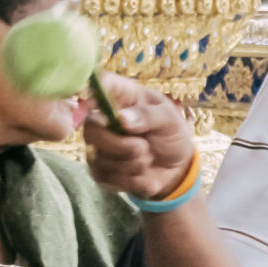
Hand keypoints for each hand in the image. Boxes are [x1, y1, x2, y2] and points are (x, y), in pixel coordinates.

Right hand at [82, 75, 194, 199]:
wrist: (176, 166)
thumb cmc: (171, 132)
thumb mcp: (170, 119)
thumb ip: (149, 115)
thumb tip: (122, 119)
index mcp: (120, 95)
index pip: (99, 84)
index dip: (97, 91)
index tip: (104, 105)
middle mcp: (102, 118)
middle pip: (90, 129)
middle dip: (118, 145)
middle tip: (143, 148)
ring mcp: (98, 145)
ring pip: (100, 159)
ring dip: (131, 165)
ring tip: (149, 159)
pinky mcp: (100, 170)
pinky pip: (106, 178)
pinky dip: (132, 182)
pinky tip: (147, 177)